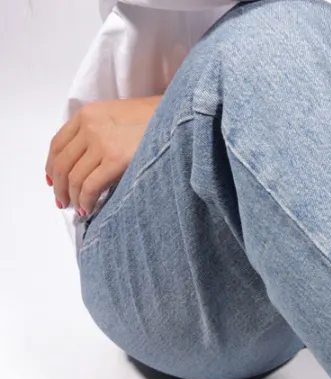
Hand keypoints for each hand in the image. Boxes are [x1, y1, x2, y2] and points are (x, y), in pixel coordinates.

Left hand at [45, 96, 161, 215]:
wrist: (175, 116)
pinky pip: (90, 186)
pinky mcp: (116, 160)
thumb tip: (89, 162)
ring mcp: (101, 143)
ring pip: (73, 177)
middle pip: (62, 163)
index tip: (53, 182)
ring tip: (77, 208)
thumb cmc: (153, 119)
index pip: (58, 144)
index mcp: (87, 114)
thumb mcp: (117, 117)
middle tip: (63, 202)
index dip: (51, 167)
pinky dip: (86, 200)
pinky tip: (88, 208)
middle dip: (59, 187)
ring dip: (72, 196)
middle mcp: (89, 127)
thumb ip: (98, 132)